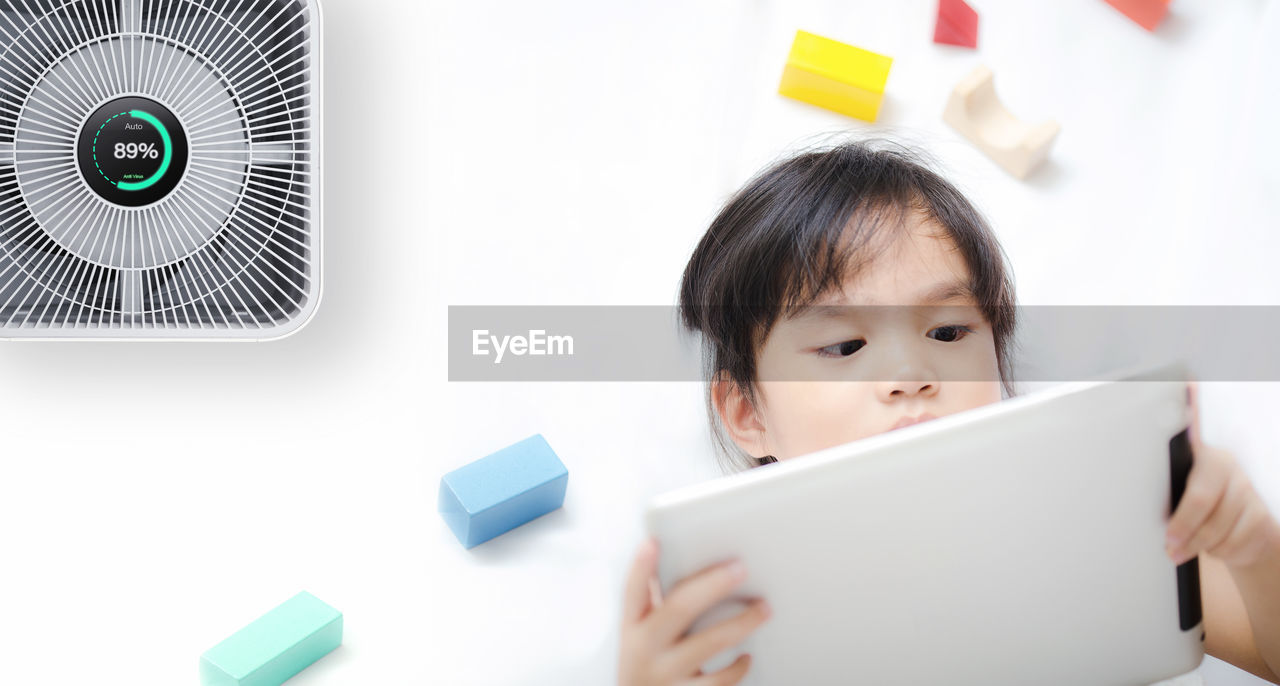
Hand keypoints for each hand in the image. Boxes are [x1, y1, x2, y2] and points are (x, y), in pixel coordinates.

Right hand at [618, 538, 770, 685]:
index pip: (632, 591)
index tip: (653, 542)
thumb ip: (651, 601)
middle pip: (679, 608)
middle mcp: (644, 648)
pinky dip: (738, 667)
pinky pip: (720, 680)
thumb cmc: (644, 665)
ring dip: (742, 622)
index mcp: (632, 626)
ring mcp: (665, 674)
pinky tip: (747, 656)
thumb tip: (661, 554)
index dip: (641, 566)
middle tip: (740, 568)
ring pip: (709, 643)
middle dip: (712, 585)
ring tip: (764, 608)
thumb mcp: (638, 633)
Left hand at [1166, 382, 1279, 569]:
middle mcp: (1226, 464)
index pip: (1193, 423)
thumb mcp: (1173, 493)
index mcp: (1199, 454)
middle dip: (1183, 527)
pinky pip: (1238, 541)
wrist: (1242, 537)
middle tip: (1169, 546)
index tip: (1188, 384)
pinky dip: (1224, 552)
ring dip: (1200, 545)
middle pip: (1202, 496)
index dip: (1193, 403)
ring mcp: (1247, 488)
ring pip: (1220, 525)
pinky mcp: (1264, 514)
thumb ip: (1162, 481)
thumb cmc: (1195, 511)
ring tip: (1185, 550)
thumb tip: (1128, 473)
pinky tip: (1217, 547)